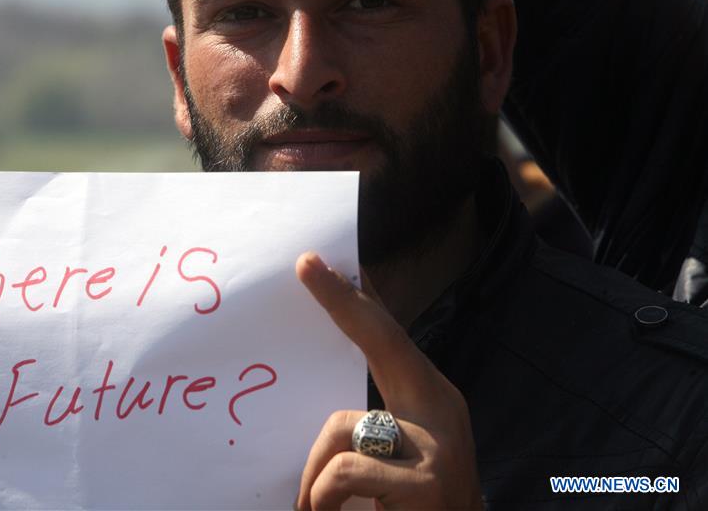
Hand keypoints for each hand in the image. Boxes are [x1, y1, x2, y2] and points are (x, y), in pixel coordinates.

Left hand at [294, 253, 481, 510]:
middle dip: (342, 300)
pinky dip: (323, 497)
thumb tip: (325, 401)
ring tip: (317, 506)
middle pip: (384, 339)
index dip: (356, 297)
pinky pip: (344, 471)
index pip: (389, 337)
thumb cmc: (416, 506)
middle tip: (306, 263)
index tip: (320, 262)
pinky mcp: (425, 484)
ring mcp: (437, 447)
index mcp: (432, 400)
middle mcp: (442, 412)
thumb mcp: (397, 457)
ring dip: (316, 473)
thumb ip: (370, 425)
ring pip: (343, 426)